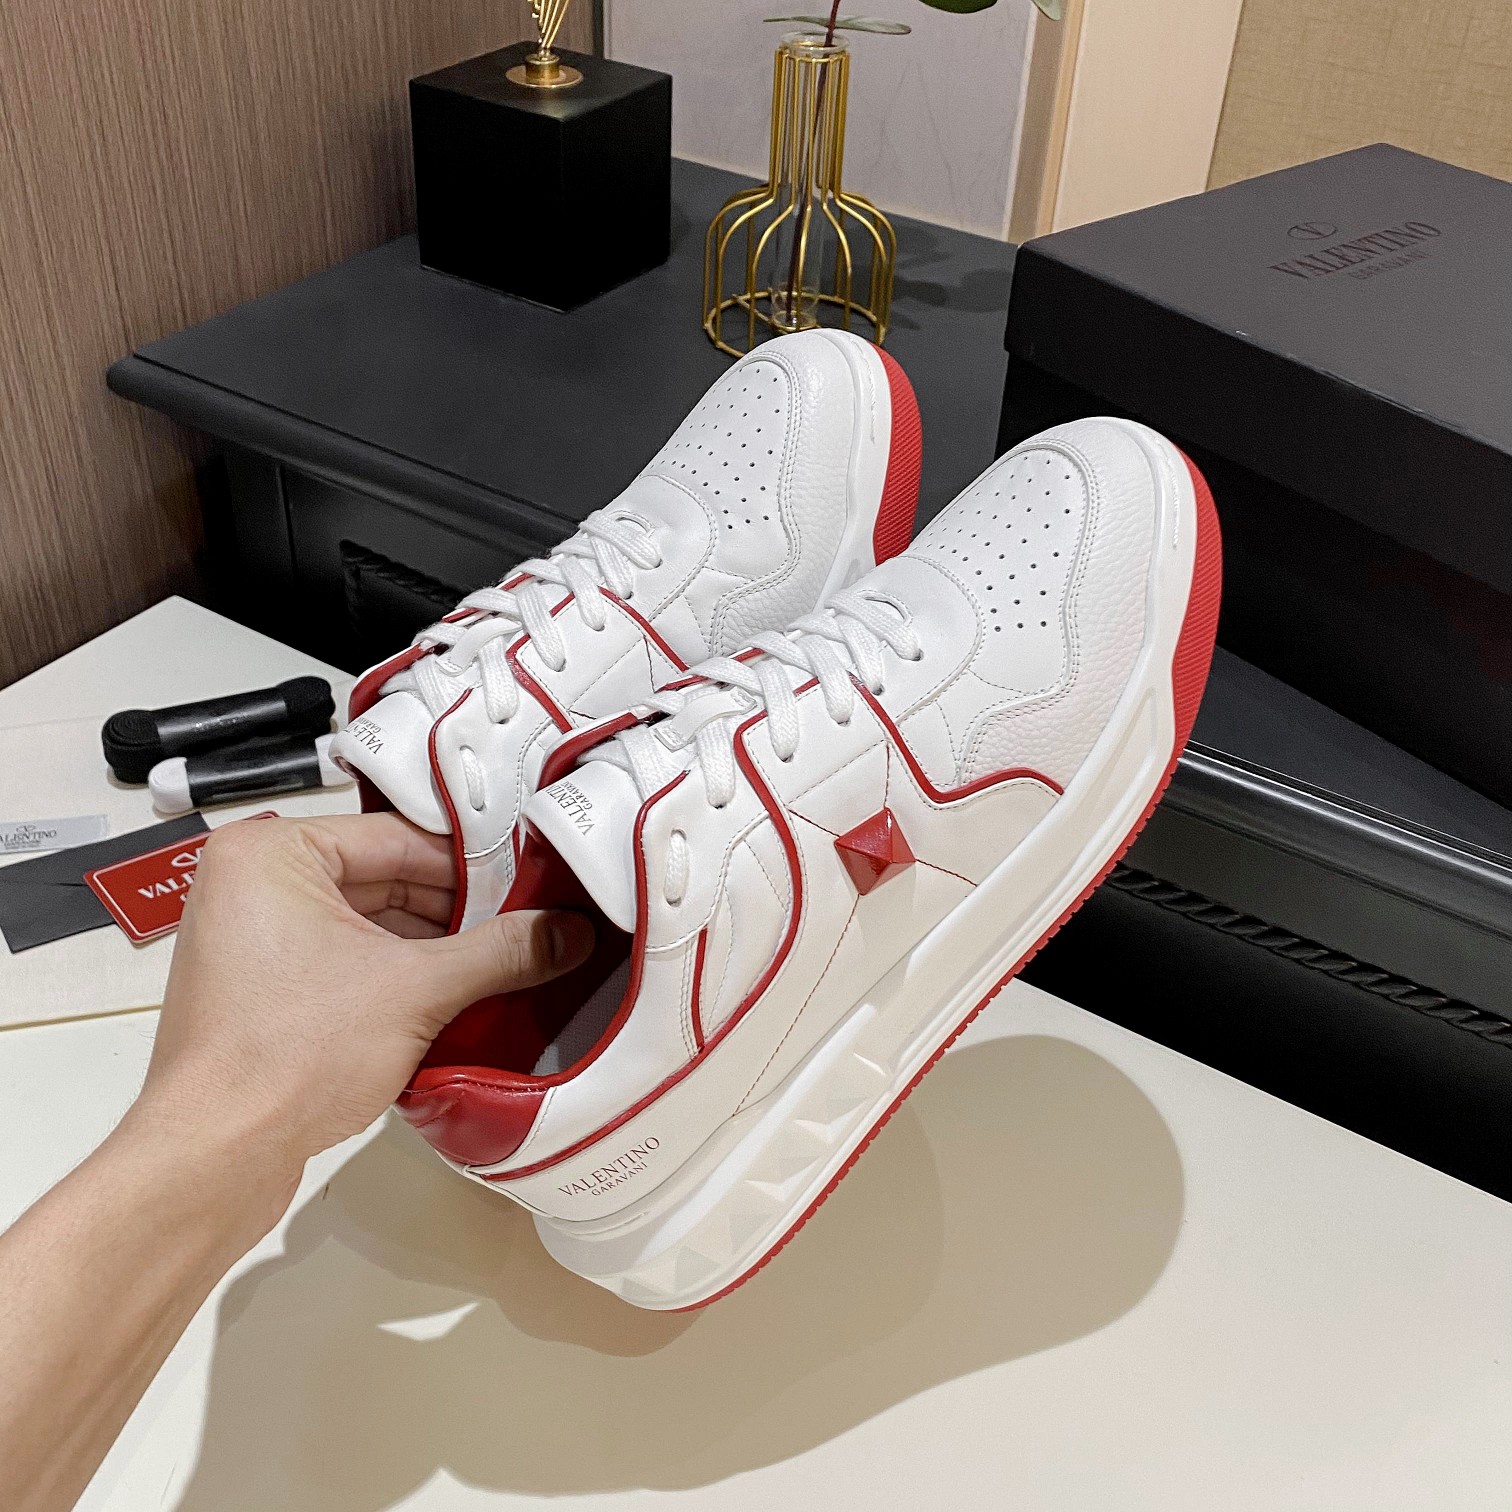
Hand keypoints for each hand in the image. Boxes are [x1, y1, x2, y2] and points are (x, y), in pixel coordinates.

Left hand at [132, 812, 592, 1211]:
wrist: (215, 1157)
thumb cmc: (284, 1057)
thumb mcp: (418, 990)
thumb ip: (501, 952)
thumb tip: (565, 932)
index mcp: (270, 855)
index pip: (398, 836)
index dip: (474, 865)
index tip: (531, 885)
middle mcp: (252, 886)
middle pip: (384, 877)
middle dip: (457, 911)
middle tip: (527, 928)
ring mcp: (252, 941)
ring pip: (368, 925)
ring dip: (432, 949)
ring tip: (503, 965)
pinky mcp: (262, 992)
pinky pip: (345, 963)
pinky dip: (398, 978)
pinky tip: (455, 999)